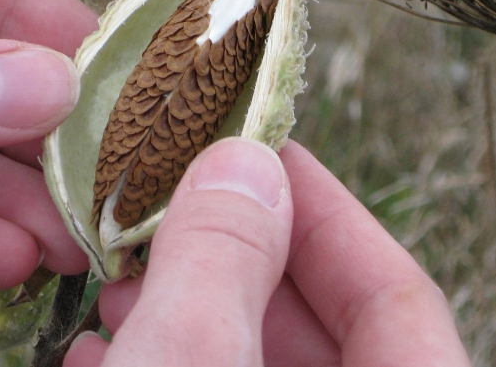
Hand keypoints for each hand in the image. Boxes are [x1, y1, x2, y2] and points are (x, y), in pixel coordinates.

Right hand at [65, 138, 470, 366]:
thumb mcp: (190, 365)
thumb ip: (223, 259)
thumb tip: (242, 162)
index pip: (395, 295)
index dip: (326, 209)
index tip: (259, 150)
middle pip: (316, 322)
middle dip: (233, 253)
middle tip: (168, 203)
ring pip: (253, 358)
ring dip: (185, 307)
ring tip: (120, 273)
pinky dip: (163, 358)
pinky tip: (101, 345)